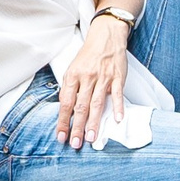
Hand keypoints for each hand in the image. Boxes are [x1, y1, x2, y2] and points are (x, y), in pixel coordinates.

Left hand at [57, 16, 130, 148]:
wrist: (105, 36)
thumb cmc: (89, 55)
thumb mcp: (73, 68)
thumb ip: (69, 88)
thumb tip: (65, 108)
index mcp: (73, 76)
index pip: (65, 103)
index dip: (63, 121)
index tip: (61, 136)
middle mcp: (87, 78)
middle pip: (80, 107)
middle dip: (77, 127)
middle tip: (75, 143)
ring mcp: (103, 78)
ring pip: (97, 103)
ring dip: (94, 123)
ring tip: (92, 138)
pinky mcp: (117, 77)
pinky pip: (117, 94)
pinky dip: (118, 107)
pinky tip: (117, 119)